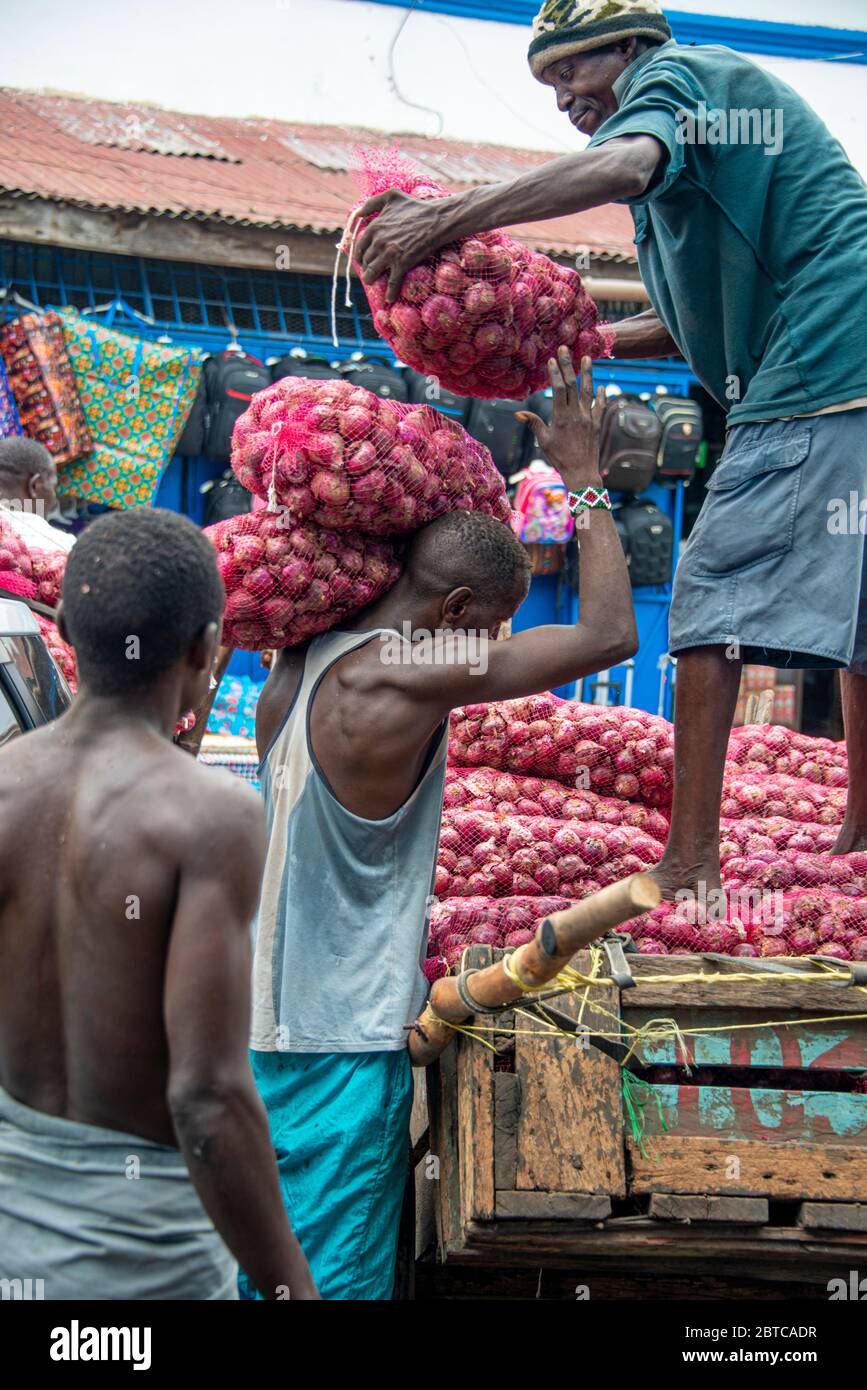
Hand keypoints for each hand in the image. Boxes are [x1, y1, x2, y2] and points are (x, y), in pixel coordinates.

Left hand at [355, 190, 451, 302]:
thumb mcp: (392, 196)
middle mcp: (378, 242)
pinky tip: (389, 299)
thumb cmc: (416, 207)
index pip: (359, 246)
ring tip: (372, 282)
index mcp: (374, 227)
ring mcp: (389, 254)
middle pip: (365, 261)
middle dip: (366, 267)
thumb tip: (359, 213)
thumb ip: (373, 202)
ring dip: (371, 280)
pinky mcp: (402, 264)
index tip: (363, 259)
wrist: (436, 220)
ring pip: (372, 273)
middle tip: (369, 271)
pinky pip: (392, 282)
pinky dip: (390, 293)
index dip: (360, 255)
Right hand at [516, 351, 606, 491]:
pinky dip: (601, 396)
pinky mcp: (597, 424)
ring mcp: (588, 418)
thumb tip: (517, 413)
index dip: (555, 372)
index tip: (552, 359)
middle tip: (565, 348)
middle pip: (571, 384)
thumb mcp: (544, 441)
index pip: (558, 389)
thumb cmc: (559, 458)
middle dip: (567, 365)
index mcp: (561, 417)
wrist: (581, 472)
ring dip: (587, 373)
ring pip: (588, 391)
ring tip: (587, 357)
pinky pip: (600, 407)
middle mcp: (576, 414)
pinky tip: (602, 388)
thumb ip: (534, 424)